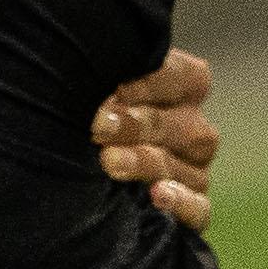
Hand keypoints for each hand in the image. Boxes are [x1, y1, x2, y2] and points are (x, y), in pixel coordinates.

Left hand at [93, 47, 219, 234]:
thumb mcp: (92, 89)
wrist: (69, 177)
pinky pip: (199, 209)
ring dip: (145, 162)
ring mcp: (194, 171)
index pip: (184, 78)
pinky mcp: (192, 210)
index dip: (149, 83)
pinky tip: (157, 195)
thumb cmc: (81, 115)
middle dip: (135, 125)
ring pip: (182, 167)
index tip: (111, 90)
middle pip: (178, 125)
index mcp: (184, 88)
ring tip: (109, 161)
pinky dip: (181, 203)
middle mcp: (193, 130)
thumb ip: (103, 75)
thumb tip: (89, 58)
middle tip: (97, 126)